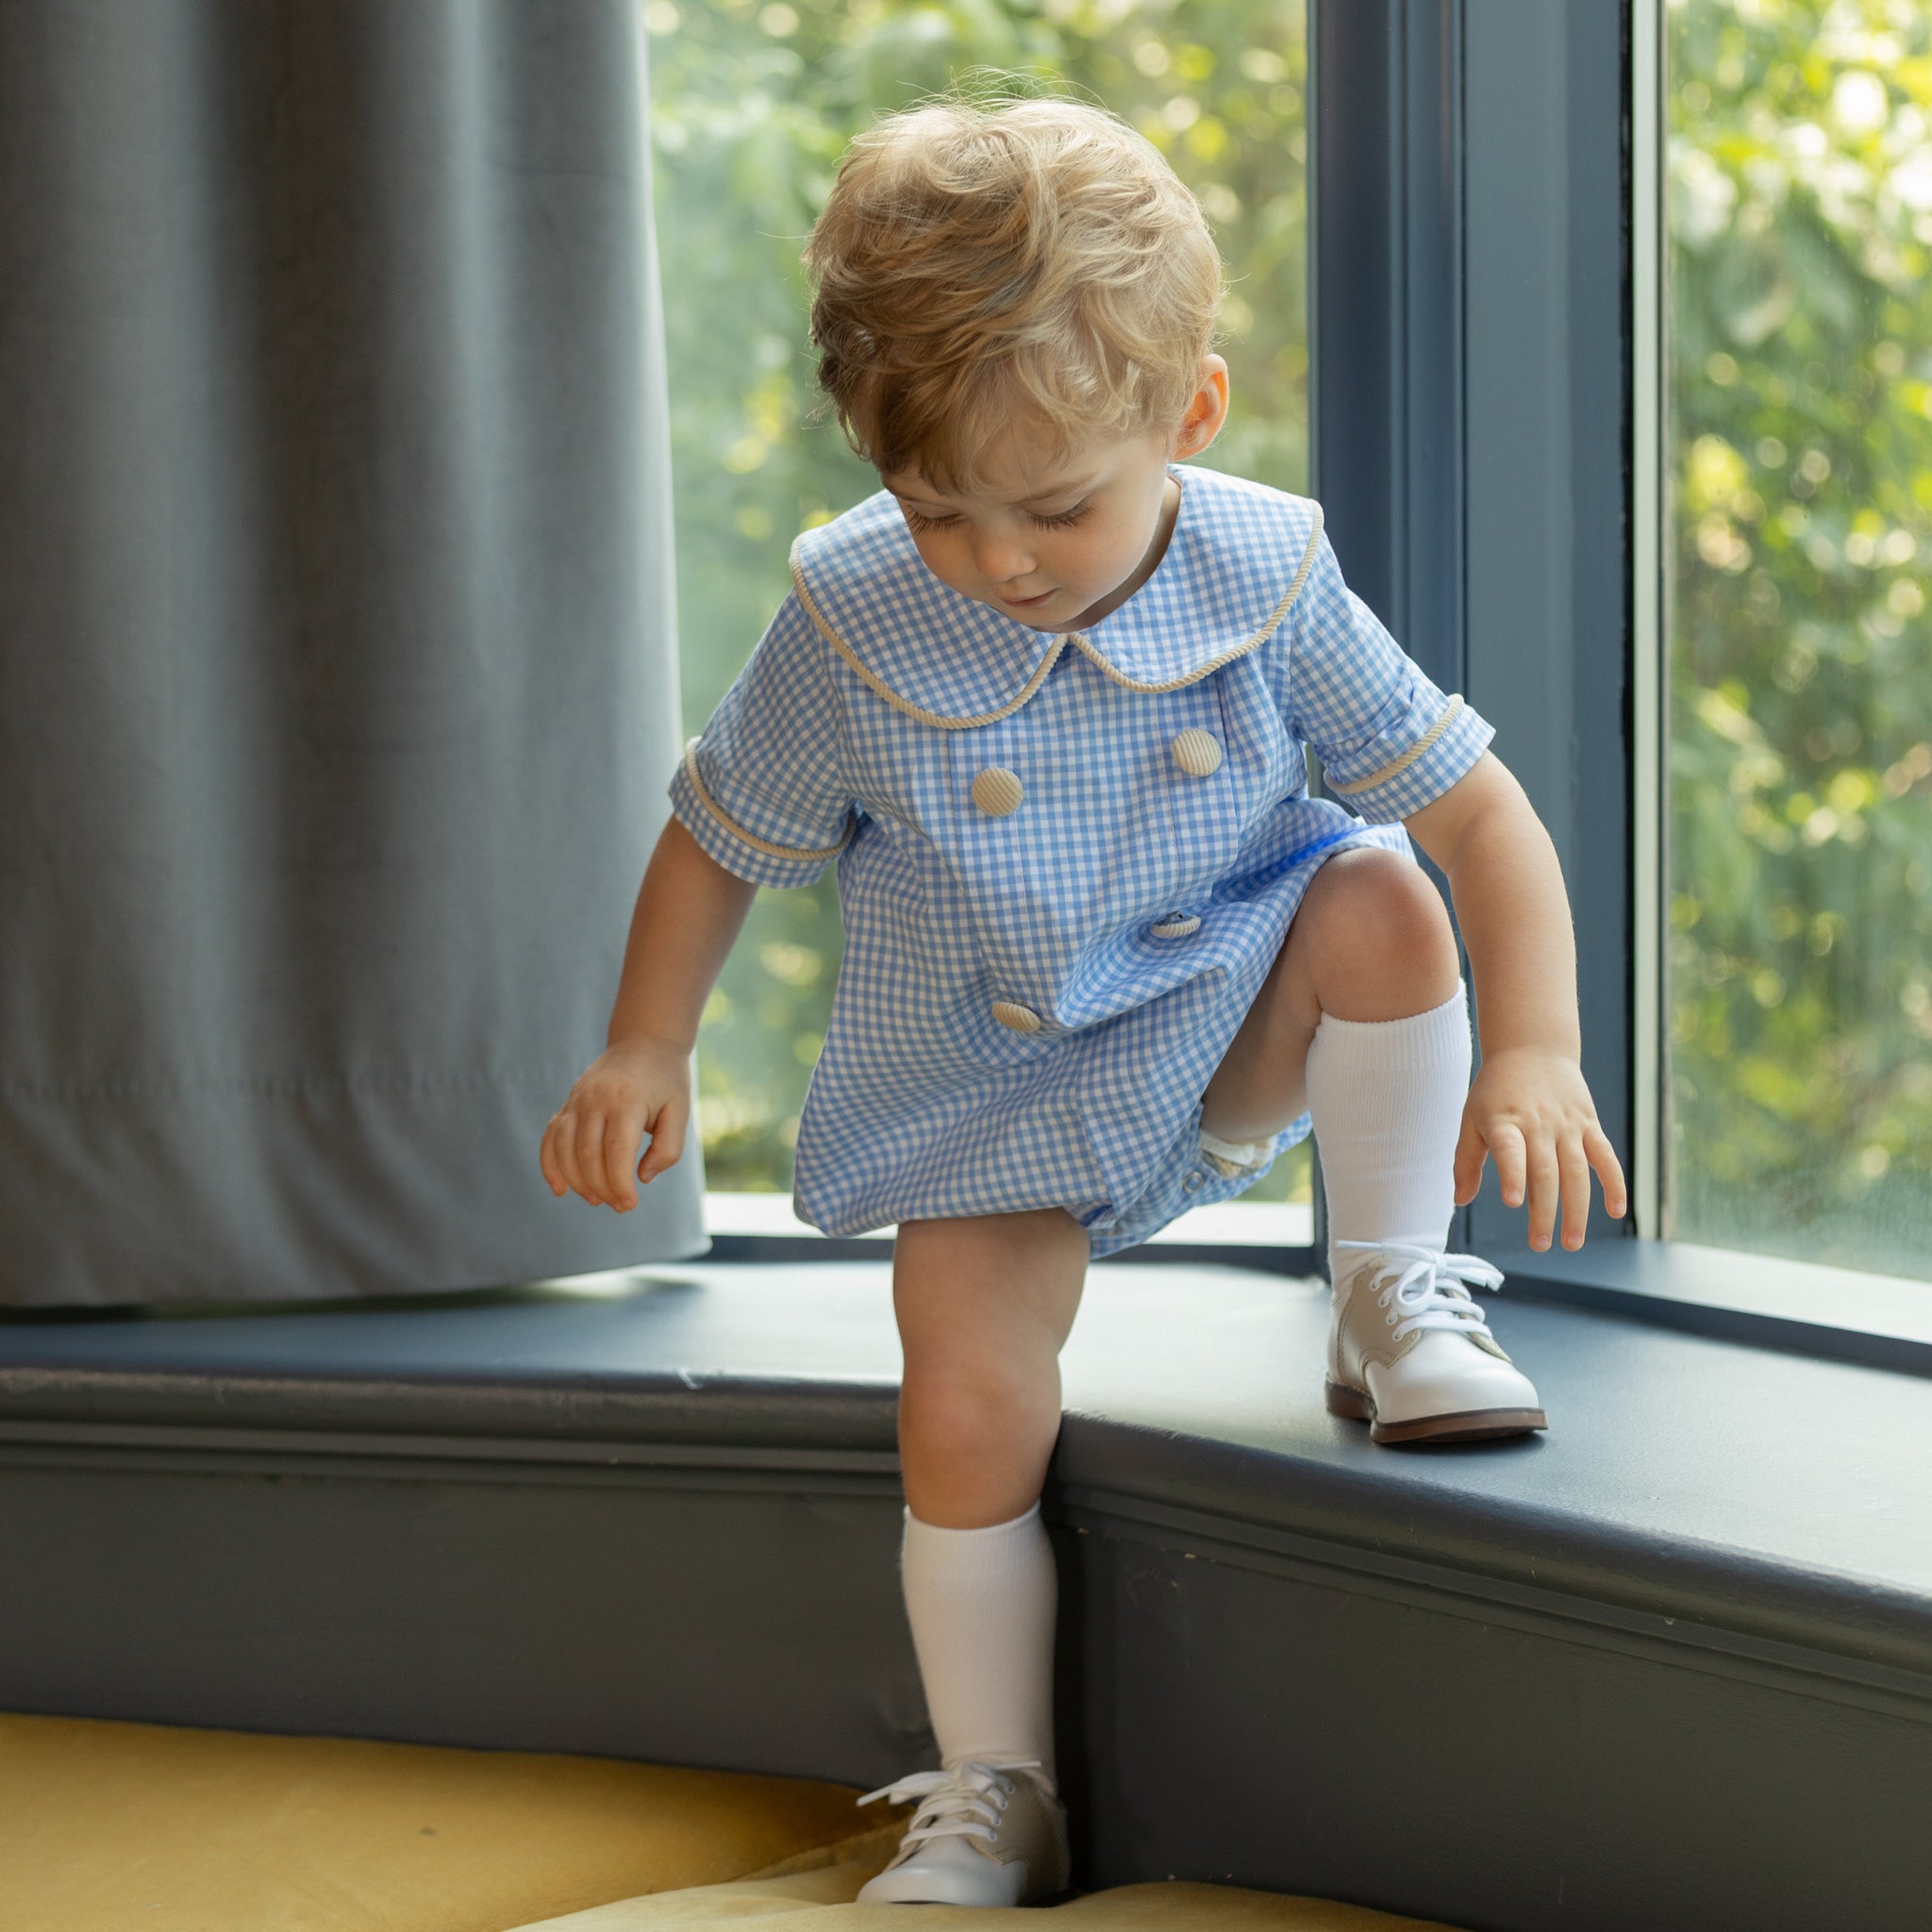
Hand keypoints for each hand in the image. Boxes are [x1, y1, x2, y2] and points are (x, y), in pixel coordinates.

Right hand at [540, 1035, 690, 1211]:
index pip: (616, 1151)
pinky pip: (550, 1137)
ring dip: (577, 1180)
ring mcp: (578, 1100)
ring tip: (596, 1199)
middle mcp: (596, 1099)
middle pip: (588, 1154)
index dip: (619, 1183)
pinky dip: (550, 1164)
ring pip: (564, 1148)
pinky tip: (560, 1189)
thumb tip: (642, 1178)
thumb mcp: (680, 1111)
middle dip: (602, 1187)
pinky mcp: (569, 1103)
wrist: (645, 1041)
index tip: (629, 1204)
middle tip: (619, 1206)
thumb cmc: (666, 1081)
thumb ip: (667, 1149)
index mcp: (627, 1101)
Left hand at [1452, 1047, 1626, 1251]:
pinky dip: (1614, 1183)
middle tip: (1540, 1244)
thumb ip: (1466, 1160)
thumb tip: (1460, 1200)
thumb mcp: (1472, 1118)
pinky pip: (1605, 1157)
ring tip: (1571, 1242)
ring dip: (1577, 1209)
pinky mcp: (1589, 1124)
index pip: (1510, 1149)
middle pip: (1545, 1172)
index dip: (1512, 1174)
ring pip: (1576, 1172)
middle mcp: (1538, 1124)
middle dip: (1544, 1211)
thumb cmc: (1496, 1090)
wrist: (1532, 1047)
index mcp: (1505, 1121)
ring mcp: (1567, 1125)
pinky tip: (1617, 1210)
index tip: (1513, 1201)